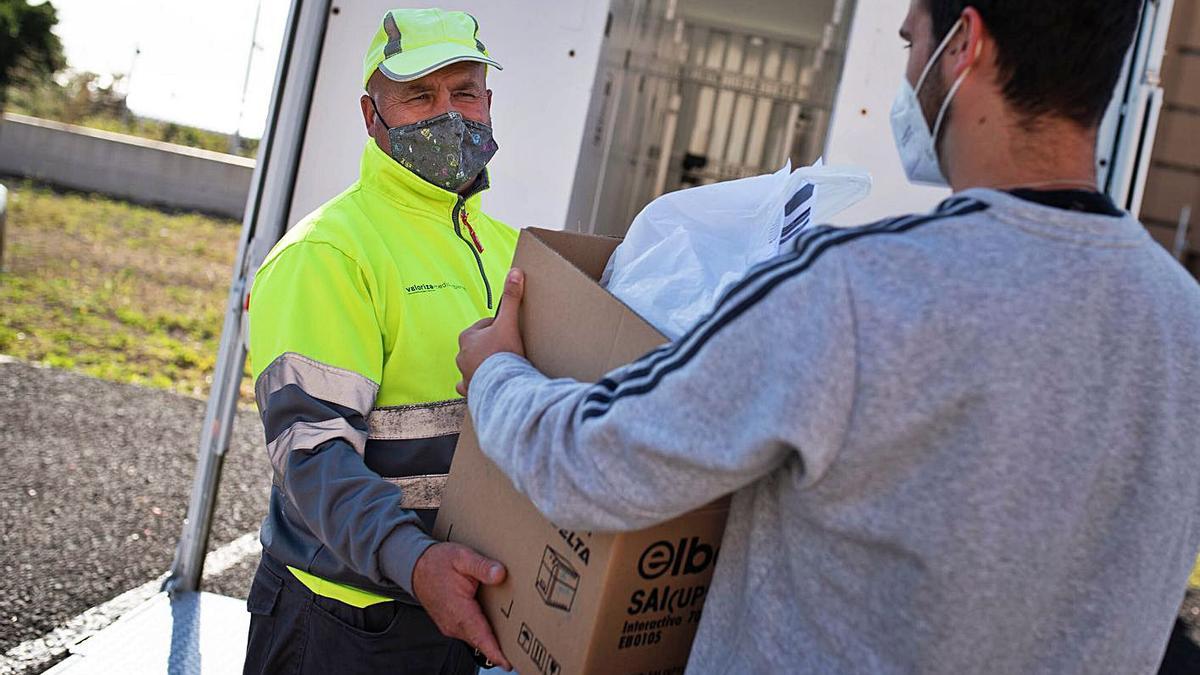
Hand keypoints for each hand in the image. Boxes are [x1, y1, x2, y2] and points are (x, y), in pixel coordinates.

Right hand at [411, 542, 511, 669]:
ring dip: (493, 641)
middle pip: (482, 641)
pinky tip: (498, 629)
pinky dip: (484, 635)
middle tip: (523, 652)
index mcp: (458, 610)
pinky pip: (472, 633)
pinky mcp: (453, 625)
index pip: (480, 637)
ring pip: (477, 638)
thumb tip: (499, 574)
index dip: (495, 652)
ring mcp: (452, 626)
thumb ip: (482, 566)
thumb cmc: (438, 562)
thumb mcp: (462, 557)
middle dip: (501, 648)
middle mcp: (454, 623)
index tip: (508, 663)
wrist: (416, 567)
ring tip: (515, 642)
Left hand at [457, 268, 525, 395]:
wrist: (502, 386)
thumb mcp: (508, 322)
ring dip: (483, 365)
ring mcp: (464, 373)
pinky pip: (468, 385)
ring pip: (472, 365)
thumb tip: (515, 272)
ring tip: (499, 367)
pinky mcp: (470, 389)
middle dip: (491, 346)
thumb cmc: (504, 353)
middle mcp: (462, 354)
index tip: (511, 332)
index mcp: (467, 336)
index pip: (485, 325)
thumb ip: (511, 298)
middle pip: (479, 345)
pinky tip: (484, 385)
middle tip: (508, 349)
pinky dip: (475, 384)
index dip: (500, 327)